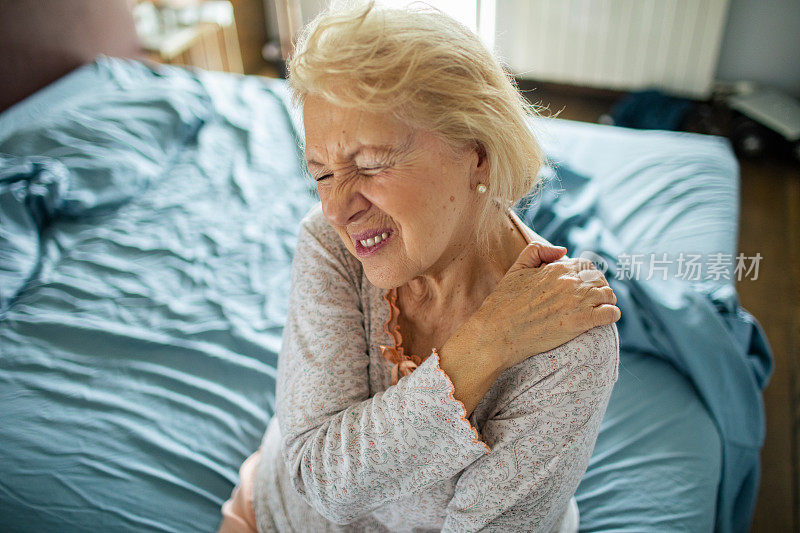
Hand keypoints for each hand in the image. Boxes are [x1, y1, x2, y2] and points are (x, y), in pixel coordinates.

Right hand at [472, 243, 620, 370]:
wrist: (498, 332)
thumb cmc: (503, 303)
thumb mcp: (516, 269)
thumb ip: (537, 251)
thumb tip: (563, 250)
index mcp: (557, 269)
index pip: (585, 265)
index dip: (587, 275)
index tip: (584, 285)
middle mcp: (570, 282)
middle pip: (600, 279)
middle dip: (600, 286)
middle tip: (595, 298)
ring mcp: (577, 302)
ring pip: (608, 294)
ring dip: (608, 300)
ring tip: (601, 308)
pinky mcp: (581, 322)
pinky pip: (610, 313)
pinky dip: (612, 314)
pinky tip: (607, 318)